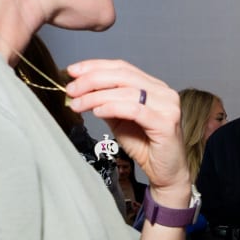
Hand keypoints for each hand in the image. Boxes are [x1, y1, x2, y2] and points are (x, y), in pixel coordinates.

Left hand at [63, 60, 191, 198]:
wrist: (165, 173)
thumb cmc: (145, 147)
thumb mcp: (119, 120)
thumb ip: (105, 103)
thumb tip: (80, 90)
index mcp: (154, 87)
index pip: (122, 67)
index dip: (95, 66)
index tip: (73, 71)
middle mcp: (164, 93)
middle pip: (123, 76)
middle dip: (92, 80)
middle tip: (71, 89)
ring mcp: (167, 107)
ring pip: (126, 92)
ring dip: (96, 96)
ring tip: (78, 104)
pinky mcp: (166, 123)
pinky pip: (134, 110)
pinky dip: (112, 108)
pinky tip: (97, 112)